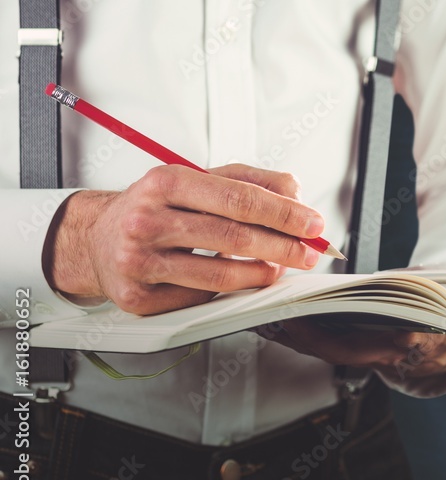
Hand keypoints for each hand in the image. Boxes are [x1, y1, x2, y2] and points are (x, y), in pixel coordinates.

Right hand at [44, 164, 325, 314]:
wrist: (98, 239)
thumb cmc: (158, 207)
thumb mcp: (198, 180)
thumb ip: (250, 181)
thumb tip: (295, 194)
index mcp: (165, 182)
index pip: (238, 198)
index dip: (282, 213)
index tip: (312, 223)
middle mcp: (146, 220)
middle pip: (233, 238)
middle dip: (282, 247)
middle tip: (309, 252)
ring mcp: (138, 261)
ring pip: (219, 275)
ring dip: (261, 274)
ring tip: (279, 268)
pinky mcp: (138, 297)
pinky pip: (200, 299)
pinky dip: (228, 291)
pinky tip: (239, 280)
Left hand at [263, 281, 445, 392]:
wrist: (439, 354)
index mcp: (420, 344)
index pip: (386, 337)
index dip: (355, 325)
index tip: (331, 307)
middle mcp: (389, 355)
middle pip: (343, 343)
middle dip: (309, 327)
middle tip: (278, 305)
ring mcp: (364, 355)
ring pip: (320, 344)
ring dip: (291, 329)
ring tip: (262, 305)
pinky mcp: (343, 350)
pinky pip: (312, 341)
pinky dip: (290, 329)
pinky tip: (268, 311)